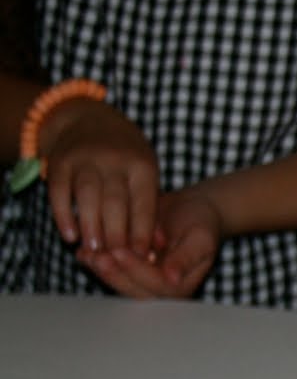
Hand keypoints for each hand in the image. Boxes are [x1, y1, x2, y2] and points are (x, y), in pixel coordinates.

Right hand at [43, 99, 159, 256]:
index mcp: (142, 165)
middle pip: (115, 201)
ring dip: (91, 227)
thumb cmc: (126, 156)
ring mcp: (85, 159)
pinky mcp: (59, 162)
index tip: (142, 256)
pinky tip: (70, 235)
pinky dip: (64, 215)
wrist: (89, 120)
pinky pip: (59, 191)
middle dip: (116, 233)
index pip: (144, 203)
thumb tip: (156, 245)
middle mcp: (114, 160)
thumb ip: (148, 204)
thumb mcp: (144, 171)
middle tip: (115, 259)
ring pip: (87, 196)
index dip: (143, 231)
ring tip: (94, 251)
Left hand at [78, 187, 219, 297]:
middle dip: (115, 273)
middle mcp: (161, 289)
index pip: (157, 285)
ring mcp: (143, 282)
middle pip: (134, 289)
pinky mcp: (129, 272)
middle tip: (99, 256)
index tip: (121, 252)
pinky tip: (82, 252)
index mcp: (182, 285)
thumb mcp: (200, 237)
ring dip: (102, 270)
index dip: (137, 270)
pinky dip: (95, 264)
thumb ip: (186, 258)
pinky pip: (111, 272)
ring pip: (119, 283)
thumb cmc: (200, 222)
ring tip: (87, 253)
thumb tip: (173, 278)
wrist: (191, 210)